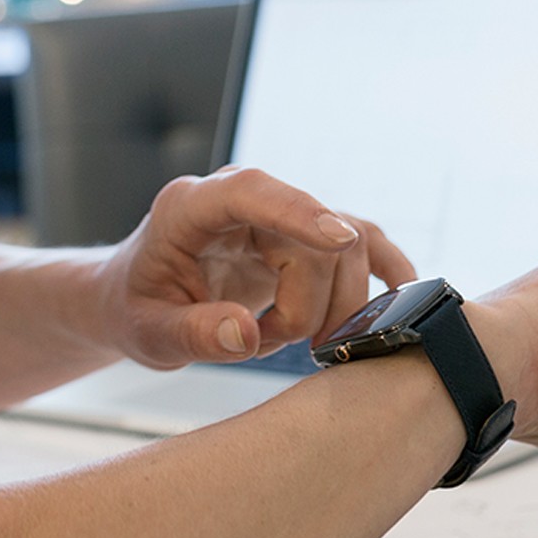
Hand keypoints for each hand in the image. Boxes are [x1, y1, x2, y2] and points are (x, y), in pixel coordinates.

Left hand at [100, 167, 415, 368]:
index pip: (251, 191)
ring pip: (346, 244)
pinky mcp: (303, 235)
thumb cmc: (138, 310)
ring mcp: (277, 213)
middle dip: (305, 307)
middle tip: (270, 345)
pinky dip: (383, 269)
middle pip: (309, 239)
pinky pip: (361, 240)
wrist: (138, 298)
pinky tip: (400, 297)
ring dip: (333, 305)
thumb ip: (192, 333)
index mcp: (190, 206)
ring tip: (289, 339)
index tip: (339, 240)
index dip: (298, 211)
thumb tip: (244, 333)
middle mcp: (239, 199)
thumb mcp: (149, 333)